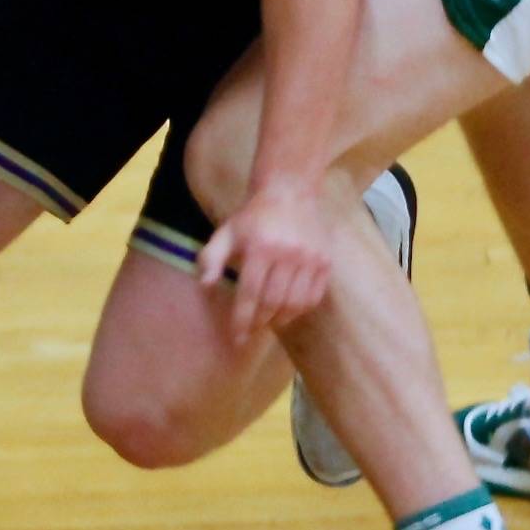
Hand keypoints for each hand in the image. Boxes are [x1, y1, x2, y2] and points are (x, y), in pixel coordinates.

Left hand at [197, 179, 335, 344]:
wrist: (289, 191)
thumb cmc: (252, 217)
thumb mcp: (226, 232)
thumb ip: (211, 258)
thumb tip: (205, 285)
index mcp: (259, 248)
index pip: (250, 294)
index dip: (242, 320)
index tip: (237, 338)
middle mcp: (287, 254)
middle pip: (273, 303)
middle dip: (259, 322)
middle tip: (251, 330)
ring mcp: (310, 258)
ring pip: (295, 303)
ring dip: (280, 319)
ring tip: (268, 321)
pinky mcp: (325, 261)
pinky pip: (314, 297)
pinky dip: (300, 309)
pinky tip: (288, 310)